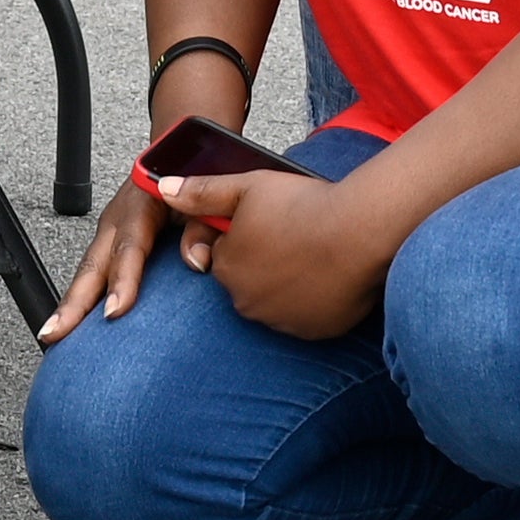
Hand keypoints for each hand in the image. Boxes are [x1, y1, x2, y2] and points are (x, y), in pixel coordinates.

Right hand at [40, 72, 249, 340]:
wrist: (181, 152)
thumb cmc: (194, 177)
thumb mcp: (206, 196)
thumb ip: (203, 226)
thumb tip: (197, 262)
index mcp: (141, 204)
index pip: (130, 247)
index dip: (122, 281)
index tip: (114, 313)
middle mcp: (118, 219)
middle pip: (93, 264)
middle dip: (73, 302)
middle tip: (56, 333)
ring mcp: (110, 231)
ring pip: (87, 271)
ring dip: (71, 304)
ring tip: (53, 335)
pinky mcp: (111, 241)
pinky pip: (94, 273)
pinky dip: (82, 297)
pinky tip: (73, 323)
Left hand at [161, 163, 391, 343]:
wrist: (358, 233)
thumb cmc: (301, 205)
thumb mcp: (246, 186)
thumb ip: (202, 192)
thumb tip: (162, 189)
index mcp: (226, 267)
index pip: (225, 256)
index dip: (246, 235)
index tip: (271, 221)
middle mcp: (246, 302)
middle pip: (248, 281)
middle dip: (264, 262)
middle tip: (294, 235)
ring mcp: (279, 321)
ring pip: (275, 300)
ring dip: (286, 283)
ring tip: (313, 253)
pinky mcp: (311, 332)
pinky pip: (304, 317)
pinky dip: (312, 301)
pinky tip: (327, 275)